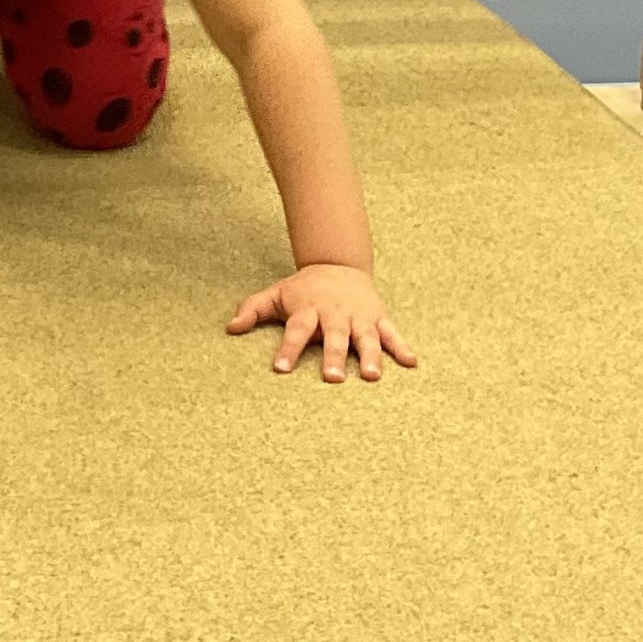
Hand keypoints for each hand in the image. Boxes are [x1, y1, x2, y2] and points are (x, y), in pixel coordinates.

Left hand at [228, 262, 417, 383]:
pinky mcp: (378, 316)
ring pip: (366, 338)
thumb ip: (252, 309)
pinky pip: (392, 333)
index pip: (296, 331)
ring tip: (372, 377)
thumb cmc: (303, 288)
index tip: (280, 369)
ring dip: (370, 356)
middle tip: (331, 379)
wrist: (338, 263)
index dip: (287, 349)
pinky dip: (402, 347)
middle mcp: (335, 314)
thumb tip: (230, 328)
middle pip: (334, 337)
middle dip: (333, 357)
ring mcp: (360, 316)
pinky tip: (412, 363)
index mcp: (309, 310)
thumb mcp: (276, 294)